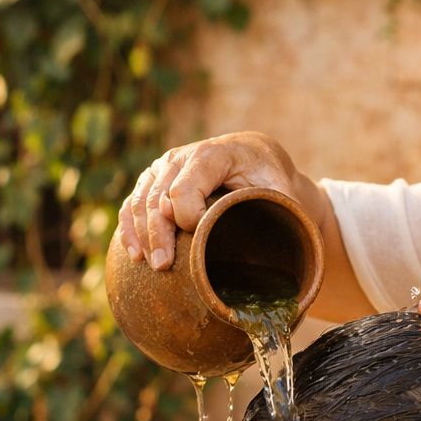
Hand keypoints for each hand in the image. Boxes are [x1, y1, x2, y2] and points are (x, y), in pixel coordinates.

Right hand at [117, 131, 308, 269]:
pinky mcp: (154, 180)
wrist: (255, 157)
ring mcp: (164, 168)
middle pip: (158, 197)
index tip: (200, 239)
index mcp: (211, 155)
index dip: (187, 217)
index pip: (184, 188)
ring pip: (141, 201)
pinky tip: (134, 253)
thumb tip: (289, 239)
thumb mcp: (280, 186)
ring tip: (149, 264)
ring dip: (141, 234)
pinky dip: (130, 228)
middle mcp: (181, 157)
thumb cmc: (268, 175)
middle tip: (163, 265)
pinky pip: (134, 203)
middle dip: (158, 234)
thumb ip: (281, 206)